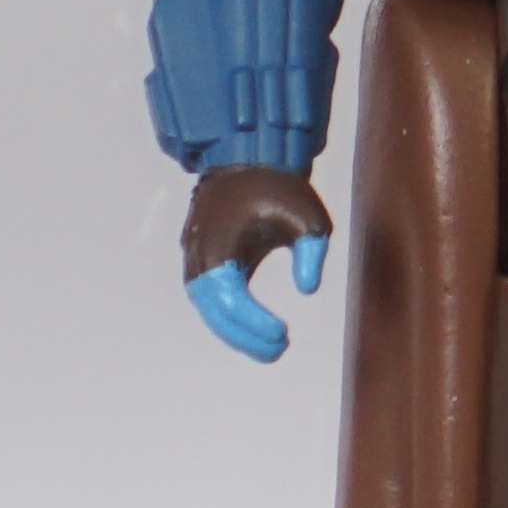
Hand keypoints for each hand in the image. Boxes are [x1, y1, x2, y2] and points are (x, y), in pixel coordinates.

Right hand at [181, 166, 333, 362]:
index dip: (254, 324)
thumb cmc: (279, 186)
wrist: (247, 158)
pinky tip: (255, 330)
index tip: (284, 333)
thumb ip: (311, 252)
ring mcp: (196, 257)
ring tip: (272, 347)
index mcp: (219, 244)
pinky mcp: (203, 258)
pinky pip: (210, 298)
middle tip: (280, 348)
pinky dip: (229, 317)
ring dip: (236, 332)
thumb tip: (308, 289)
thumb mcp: (308, 216)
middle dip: (245, 337)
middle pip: (214, 312)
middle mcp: (199, 255)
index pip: (231, 299)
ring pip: (208, 309)